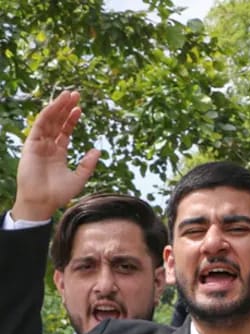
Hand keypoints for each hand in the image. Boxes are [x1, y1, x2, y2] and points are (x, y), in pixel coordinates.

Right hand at [12, 91, 99, 221]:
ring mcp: (39, 144)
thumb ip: (88, 164)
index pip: (65, 131)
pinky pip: (39, 126)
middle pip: (57, 122)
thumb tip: (97, 150)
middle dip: (65, 107)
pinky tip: (55, 106)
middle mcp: (48, 146)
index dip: (72, 119)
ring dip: (57, 106)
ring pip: (48, 120)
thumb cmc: (59, 194)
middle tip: (75, 93)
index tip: (80, 108)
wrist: (42, 202)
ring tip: (68, 95)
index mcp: (58, 152)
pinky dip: (47, 115)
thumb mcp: (79, 178)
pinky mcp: (31, 145)